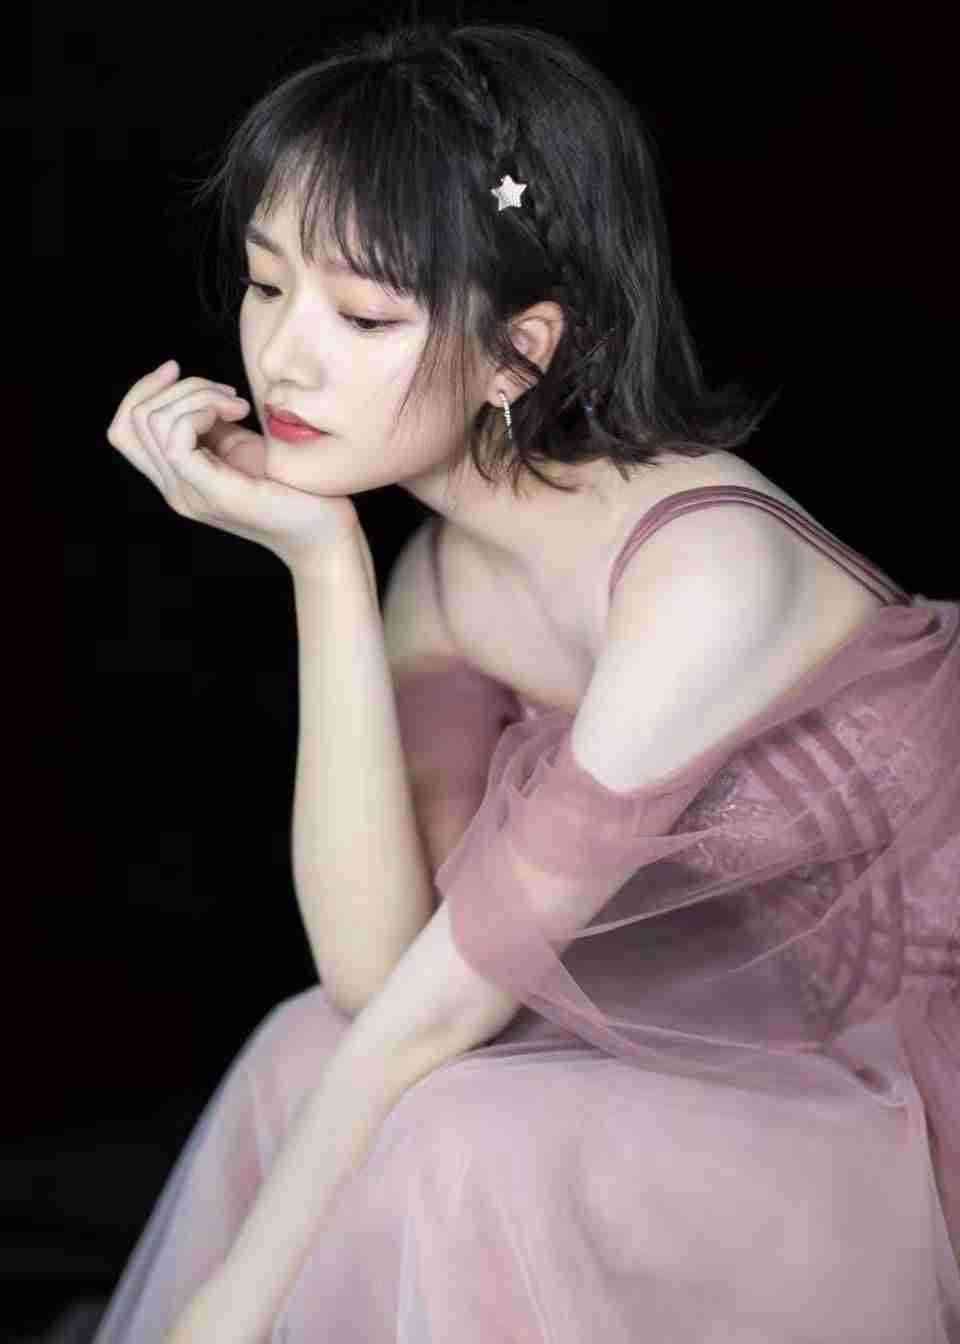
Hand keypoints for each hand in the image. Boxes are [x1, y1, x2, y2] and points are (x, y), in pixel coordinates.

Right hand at [107, 360, 363, 570]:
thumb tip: (197, 392)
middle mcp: (175, 490)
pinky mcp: (213, 493)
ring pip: (153, 422)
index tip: (179, 369)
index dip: (143, 389)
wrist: (326, 531)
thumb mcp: (244, 447)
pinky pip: (176, 439)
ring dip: (196, 395)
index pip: (124, 429)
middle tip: (229, 395)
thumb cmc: (296, 487)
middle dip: (179, 387)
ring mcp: (190, 495)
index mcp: (178, 479)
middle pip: (133, 420)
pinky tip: (238, 414)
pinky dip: (203, 410)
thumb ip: (213, 427)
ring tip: (239, 405)